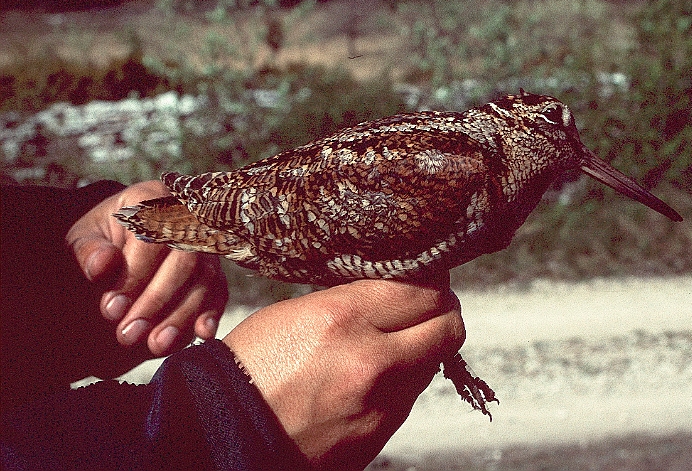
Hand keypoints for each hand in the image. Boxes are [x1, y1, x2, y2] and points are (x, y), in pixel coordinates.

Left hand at [66, 180, 228, 356]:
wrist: (123, 234)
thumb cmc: (103, 235)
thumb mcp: (84, 235)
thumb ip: (89, 249)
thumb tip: (101, 266)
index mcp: (152, 198)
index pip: (151, 239)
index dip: (133, 276)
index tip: (110, 308)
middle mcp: (188, 216)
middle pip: (184, 260)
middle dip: (156, 301)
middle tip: (128, 335)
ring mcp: (206, 242)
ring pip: (205, 279)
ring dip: (182, 315)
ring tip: (155, 345)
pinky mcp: (214, 268)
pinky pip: (220, 290)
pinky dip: (212, 312)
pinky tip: (201, 334)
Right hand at [223, 277, 464, 470]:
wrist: (223, 434)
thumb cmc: (253, 364)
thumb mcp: (298, 312)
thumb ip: (355, 300)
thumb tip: (398, 289)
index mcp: (343, 319)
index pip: (424, 290)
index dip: (432, 279)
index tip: (426, 274)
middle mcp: (371, 362)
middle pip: (449, 327)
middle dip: (442, 311)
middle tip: (427, 304)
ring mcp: (379, 405)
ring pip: (435, 362)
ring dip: (423, 346)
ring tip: (394, 338)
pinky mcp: (378, 435)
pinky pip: (409, 396)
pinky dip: (403, 379)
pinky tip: (375, 373)